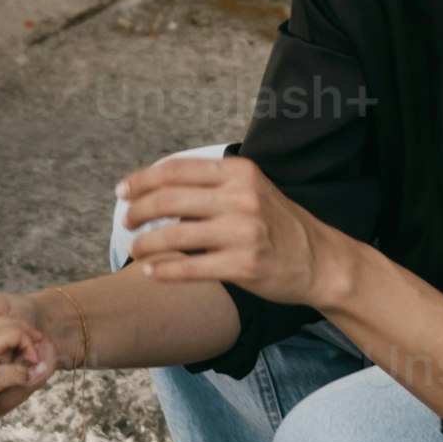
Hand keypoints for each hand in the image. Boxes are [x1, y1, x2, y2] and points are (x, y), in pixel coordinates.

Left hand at [116, 152, 338, 303]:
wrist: (320, 261)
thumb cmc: (276, 224)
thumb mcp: (250, 189)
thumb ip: (211, 185)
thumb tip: (156, 189)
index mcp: (238, 172)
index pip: (176, 169)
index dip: (141, 180)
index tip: (122, 192)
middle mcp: (241, 197)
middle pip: (169, 199)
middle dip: (137, 211)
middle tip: (126, 223)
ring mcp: (244, 232)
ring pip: (175, 235)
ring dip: (146, 244)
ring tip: (135, 250)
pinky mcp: (245, 266)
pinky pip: (191, 267)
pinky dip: (165, 270)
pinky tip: (152, 272)